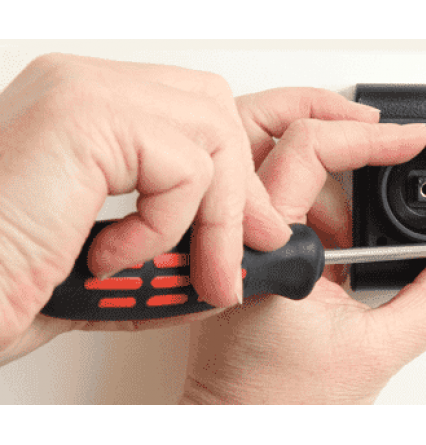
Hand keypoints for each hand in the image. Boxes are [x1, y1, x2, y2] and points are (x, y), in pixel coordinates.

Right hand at [0, 54, 299, 363]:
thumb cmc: (2, 283)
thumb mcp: (108, 266)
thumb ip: (169, 254)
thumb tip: (229, 261)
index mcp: (89, 114)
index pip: (195, 115)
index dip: (234, 175)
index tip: (253, 230)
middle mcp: (84, 89)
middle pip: (212, 111)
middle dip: (239, 192)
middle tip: (234, 257)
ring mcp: (81, 94)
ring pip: (210, 134)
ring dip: (213, 220)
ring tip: (186, 272)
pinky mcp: (80, 118)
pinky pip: (180, 167)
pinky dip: (165, 226)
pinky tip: (110, 256)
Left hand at [181, 89, 425, 403]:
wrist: (243, 422)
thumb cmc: (279, 401)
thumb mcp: (374, 350)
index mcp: (262, 251)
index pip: (304, 152)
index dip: (365, 136)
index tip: (405, 139)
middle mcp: (235, 236)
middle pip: (271, 130)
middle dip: (335, 125)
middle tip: (380, 139)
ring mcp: (231, 237)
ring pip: (273, 159)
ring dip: (328, 171)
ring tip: (359, 218)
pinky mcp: (240, 246)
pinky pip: (274, 195)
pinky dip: (314, 199)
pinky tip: (337, 235)